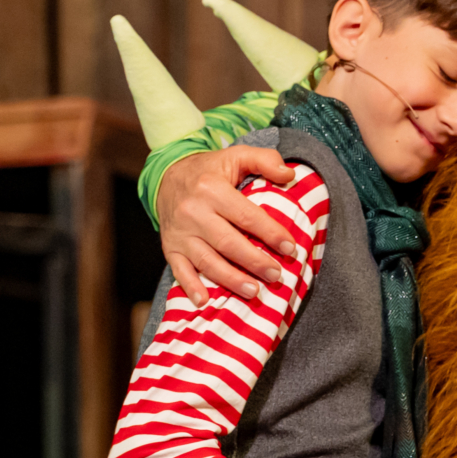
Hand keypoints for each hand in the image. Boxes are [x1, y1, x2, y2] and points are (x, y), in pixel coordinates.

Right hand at [157, 147, 299, 304]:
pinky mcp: (170, 248)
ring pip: (207, 261)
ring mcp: (180, 233)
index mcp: (211, 188)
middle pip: (228, 243)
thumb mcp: (237, 156)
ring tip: (254, 292)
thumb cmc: (210, 170)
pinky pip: (179, 271)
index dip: (271, 233)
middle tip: (277, 275)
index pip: (247, 216)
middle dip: (255, 262)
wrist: (165, 177)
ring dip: (231, 280)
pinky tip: (206, 301)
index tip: (291, 247)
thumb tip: (289, 174)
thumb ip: (265, 160)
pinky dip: (191, 288)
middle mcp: (193, 212)